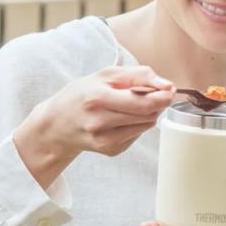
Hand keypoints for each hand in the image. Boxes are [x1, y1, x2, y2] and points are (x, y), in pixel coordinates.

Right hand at [14, 65, 176, 189]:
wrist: (56, 124)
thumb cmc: (81, 94)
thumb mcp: (104, 75)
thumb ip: (138, 75)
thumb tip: (167, 85)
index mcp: (97, 99)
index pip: (143, 102)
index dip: (162, 95)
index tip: (169, 89)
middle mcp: (99, 122)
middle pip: (147, 115)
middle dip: (158, 103)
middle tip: (156, 94)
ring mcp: (103, 140)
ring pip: (145, 125)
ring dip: (148, 114)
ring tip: (133, 105)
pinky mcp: (109, 151)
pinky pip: (137, 136)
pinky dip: (136, 125)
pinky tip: (122, 119)